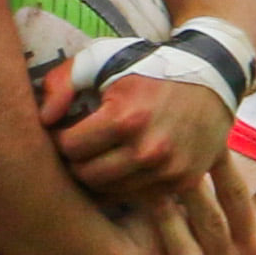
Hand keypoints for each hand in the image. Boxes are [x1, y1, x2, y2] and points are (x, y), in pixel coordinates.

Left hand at [40, 62, 232, 201]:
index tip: (65, 130)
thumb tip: (44, 118)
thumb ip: (62, 82)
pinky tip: (127, 162)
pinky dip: (127, 183)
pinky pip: (138, 196)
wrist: (211, 75)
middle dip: (77, 160)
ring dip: (101, 174)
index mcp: (125, 119)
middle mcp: (148, 150)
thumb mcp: (101, 58)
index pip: (69, 148)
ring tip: (102, 153)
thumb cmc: (147, 67)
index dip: (61, 138)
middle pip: (87, 176)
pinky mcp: (182, 182)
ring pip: (110, 191)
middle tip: (81, 145)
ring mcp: (168, 171)